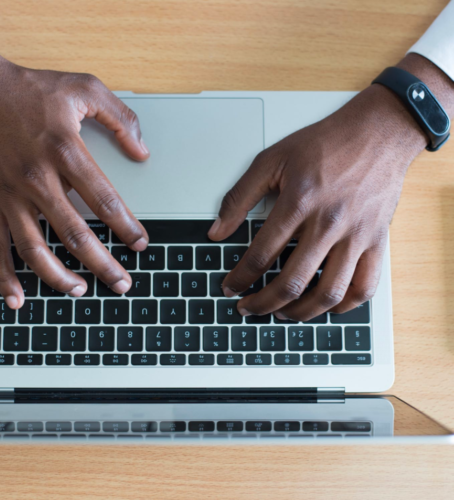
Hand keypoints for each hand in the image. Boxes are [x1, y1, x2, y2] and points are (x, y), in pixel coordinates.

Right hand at [0, 23, 149, 308]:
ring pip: (35, 248)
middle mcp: (37, 178)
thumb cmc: (29, 89)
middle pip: (75, 234)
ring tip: (81, 291)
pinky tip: (17, 297)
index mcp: (65, 151)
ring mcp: (9, 194)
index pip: (105, 201)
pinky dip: (4, 275)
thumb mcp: (83, 88)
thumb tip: (142, 151)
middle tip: (122, 284)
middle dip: (103, 264)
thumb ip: (120, 118)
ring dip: (58, 277)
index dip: (126, 227)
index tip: (140, 244)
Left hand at [208, 73, 432, 320]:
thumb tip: (217, 231)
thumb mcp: (271, 159)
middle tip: (248, 308)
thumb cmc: (325, 144)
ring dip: (300, 312)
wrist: (378, 132)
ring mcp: (356, 236)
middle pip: (291, 282)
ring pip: (328, 293)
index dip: (239, 278)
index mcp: (299, 202)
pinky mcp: (377, 241)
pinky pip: (364, 287)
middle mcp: (329, 223)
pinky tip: (326, 306)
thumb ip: (239, 197)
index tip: (230, 287)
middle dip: (262, 303)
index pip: (260, 255)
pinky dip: (344, 306)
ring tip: (282, 313)